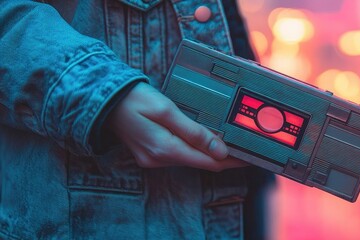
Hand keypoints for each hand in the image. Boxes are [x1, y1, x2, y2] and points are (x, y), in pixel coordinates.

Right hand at [108, 82, 246, 170]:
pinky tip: (205, 141)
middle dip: (224, 157)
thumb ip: (194, 132)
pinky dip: (195, 149)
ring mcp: (153, 158)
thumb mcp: (168, 110)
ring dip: (210, 153)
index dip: (231, 161)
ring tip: (231, 143)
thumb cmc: (136, 99)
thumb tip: (219, 150)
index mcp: (165, 149)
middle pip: (201, 162)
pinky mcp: (151, 153)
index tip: (250, 157)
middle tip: (246, 148)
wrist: (105, 99)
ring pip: (191, 159)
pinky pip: (180, 155)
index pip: (208, 162)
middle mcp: (159, 159)